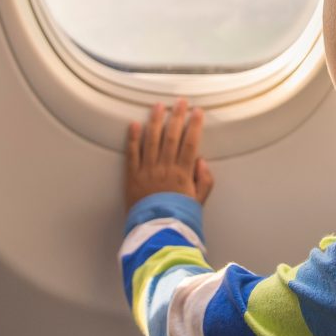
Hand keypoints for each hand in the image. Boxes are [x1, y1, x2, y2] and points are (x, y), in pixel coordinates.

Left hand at [125, 98, 214, 213]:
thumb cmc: (179, 219)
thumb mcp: (199, 201)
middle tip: (180, 101)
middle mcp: (165, 168)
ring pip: (151, 140)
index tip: (198, 111)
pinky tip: (134, 124)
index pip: (190, 143)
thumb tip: (201, 160)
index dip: (194, 125)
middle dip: (177, 116)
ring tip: (158, 105)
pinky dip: (133, 138)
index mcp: (183, 174)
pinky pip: (132, 153)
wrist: (157, 233)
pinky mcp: (132, 176)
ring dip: (155, 120)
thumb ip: (204, 180)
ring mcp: (147, 171)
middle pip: (172, 136)